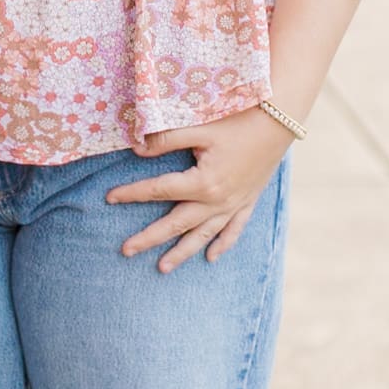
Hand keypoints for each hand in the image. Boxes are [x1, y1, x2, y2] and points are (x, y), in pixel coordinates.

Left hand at [105, 107, 291, 273]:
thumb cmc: (238, 120)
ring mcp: (234, 205)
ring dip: (182, 252)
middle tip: (125, 250)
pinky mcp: (247, 202)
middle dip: (150, 238)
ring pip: (203, 235)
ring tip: (162, 268)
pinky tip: (210, 258)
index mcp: (203, 182)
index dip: (132, 194)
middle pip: (176, 224)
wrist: (279, 122)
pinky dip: (222, 245)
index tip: (109, 198)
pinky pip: (232, 230)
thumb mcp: (200, 127)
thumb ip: (166, 138)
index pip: (159, 190)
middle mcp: (218, 201)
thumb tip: (136, 148)